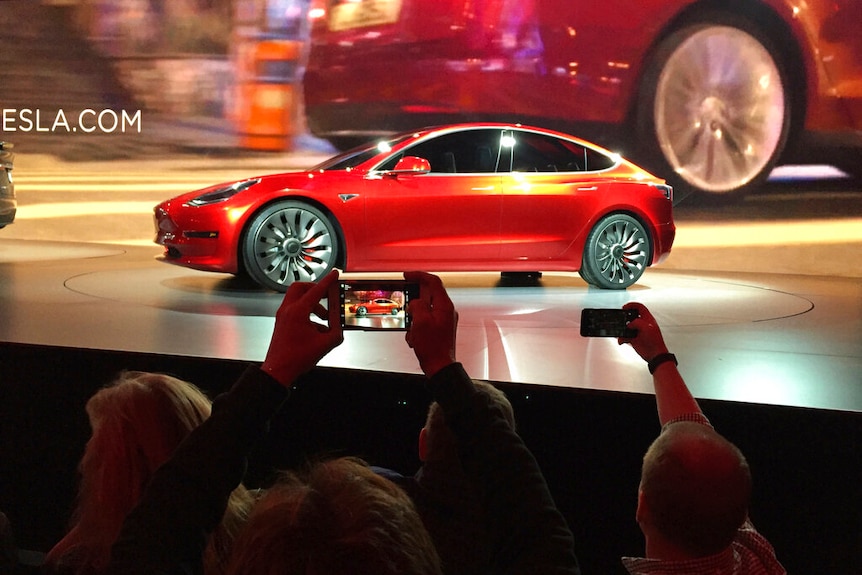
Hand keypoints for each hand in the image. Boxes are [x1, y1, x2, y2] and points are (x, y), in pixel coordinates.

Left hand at [261, 270, 343, 386]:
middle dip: (315, 289)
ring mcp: (283, 316)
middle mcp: (288, 310)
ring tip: (324, 319)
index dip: (328, 281)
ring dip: (313, 304)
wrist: (278, 370)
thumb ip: (336, 334)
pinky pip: (295, 309)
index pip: (316, 290)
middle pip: (301, 288)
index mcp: (298, 312)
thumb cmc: (295, 358)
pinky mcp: (282, 322)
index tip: (334, 274)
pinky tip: (316, 329)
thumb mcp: (324, 345)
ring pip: (297, 298)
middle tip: (327, 295)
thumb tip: (338, 328)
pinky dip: (307, 313)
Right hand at [404, 271, 457, 376]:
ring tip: (412, 330)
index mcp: (444, 305)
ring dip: (414, 318)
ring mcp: (443, 319)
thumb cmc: (433, 347)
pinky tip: (415, 338)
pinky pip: (424, 321)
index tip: (407, 275)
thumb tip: (415, 302)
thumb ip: (417, 306)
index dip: (419, 275)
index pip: (433, 281)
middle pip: (428, 295)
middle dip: (413, 302)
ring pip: (424, 309)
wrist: (439, 366)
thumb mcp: (420, 322)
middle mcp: (446, 310)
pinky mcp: (439, 328)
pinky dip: (416, 327)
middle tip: (405, 306)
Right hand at [618, 302, 668, 362]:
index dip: (631, 305)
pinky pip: (624, 336)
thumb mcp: (647, 327)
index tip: (624, 307)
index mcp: (647, 319)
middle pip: (631, 316)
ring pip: (626, 327)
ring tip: (620, 332)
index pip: (639, 307)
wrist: (655, 355)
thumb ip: (637, 322)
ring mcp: (637, 332)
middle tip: (620, 318)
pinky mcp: (634, 339)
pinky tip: (622, 341)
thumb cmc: (655, 341)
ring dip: (622, 330)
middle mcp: (642, 324)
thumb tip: (629, 325)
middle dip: (624, 317)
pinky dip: (621, 338)